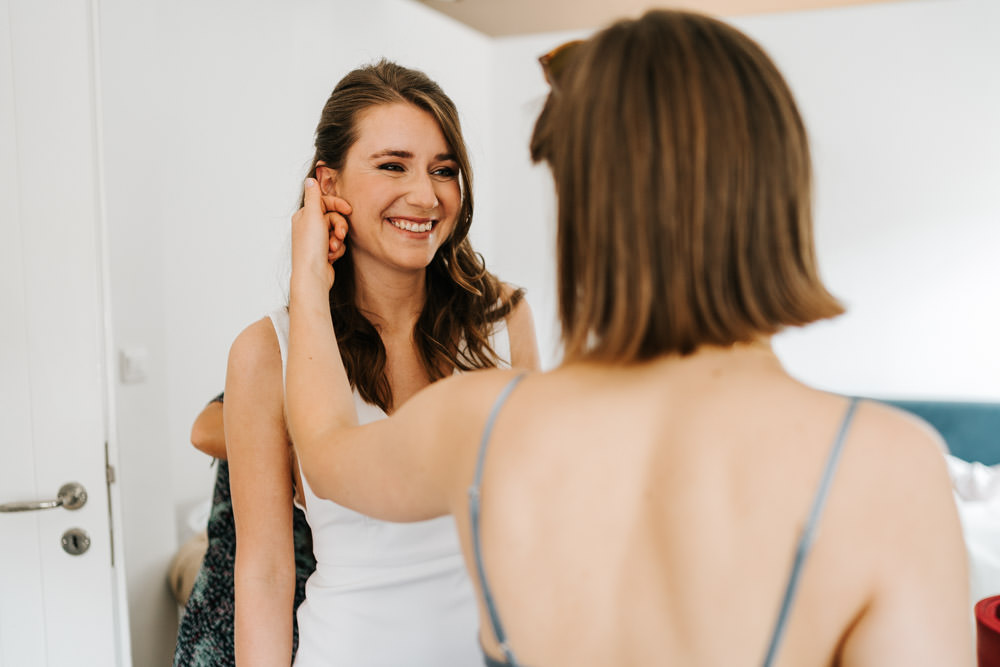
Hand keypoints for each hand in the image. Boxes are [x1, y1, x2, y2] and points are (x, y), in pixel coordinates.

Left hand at [291, 178, 351, 293]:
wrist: (313, 276)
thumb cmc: (311, 248)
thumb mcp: (313, 216)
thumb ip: (313, 196)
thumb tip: (310, 179)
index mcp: (304, 216)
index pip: (325, 202)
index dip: (338, 205)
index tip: (348, 209)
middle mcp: (309, 227)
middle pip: (333, 217)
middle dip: (339, 226)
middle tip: (339, 235)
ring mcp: (316, 240)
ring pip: (337, 232)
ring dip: (338, 240)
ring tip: (333, 248)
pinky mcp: (324, 252)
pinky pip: (338, 244)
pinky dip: (337, 250)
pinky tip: (331, 256)